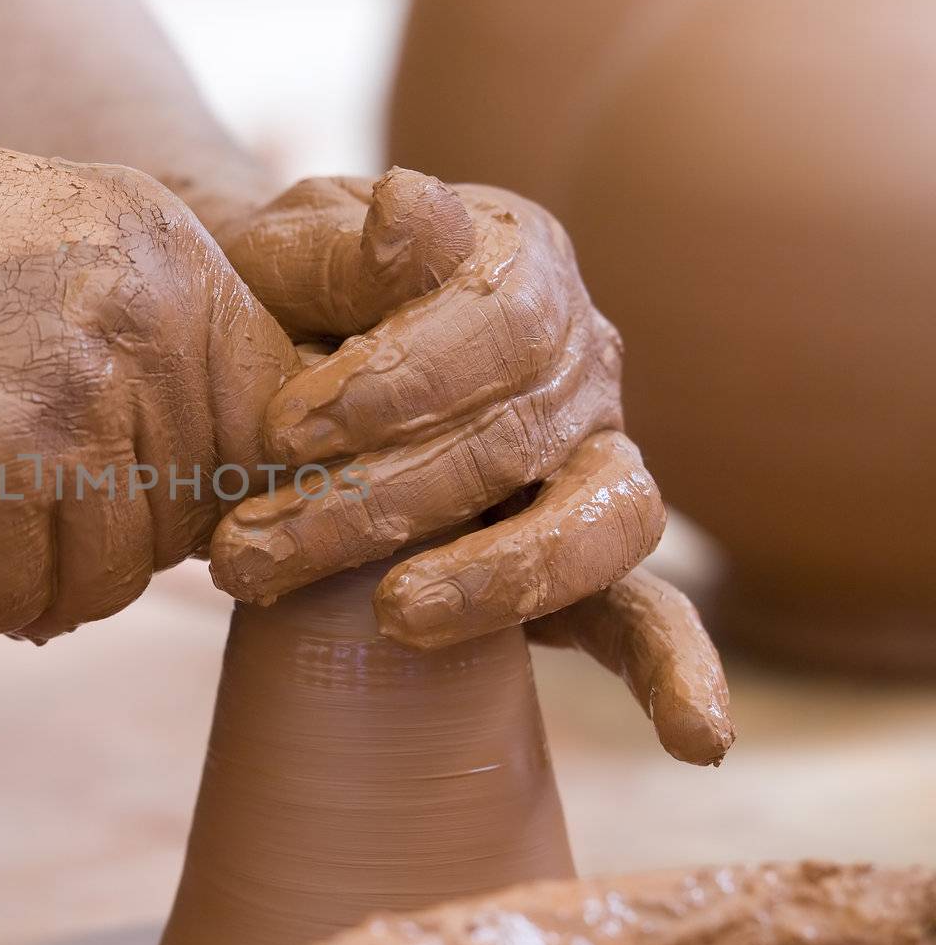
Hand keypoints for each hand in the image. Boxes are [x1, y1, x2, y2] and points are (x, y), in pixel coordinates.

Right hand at [0, 126, 298, 641]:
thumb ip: (139, 346)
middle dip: (93, 541)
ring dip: (17, 581)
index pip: (267, 419)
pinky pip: (9, 604)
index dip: (205, 488)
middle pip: (189, 514)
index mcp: (162, 248)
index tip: (128, 508)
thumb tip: (228, 496)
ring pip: (109, 576)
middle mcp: (135, 313)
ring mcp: (61, 394)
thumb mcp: (40, 254)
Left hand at [203, 170, 731, 763]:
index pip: (493, 319)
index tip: (281, 431)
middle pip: (513, 437)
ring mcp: (593, 461)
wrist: (276, 357)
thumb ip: (343, 244)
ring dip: (494, 577)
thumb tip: (409, 206)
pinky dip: (678, 671)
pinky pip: (651, 615)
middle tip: (248, 554)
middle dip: (375, 504)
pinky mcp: (584, 559)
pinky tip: (696, 738)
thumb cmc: (279, 301)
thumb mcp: (287, 254)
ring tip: (389, 615)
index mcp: (517, 268)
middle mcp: (577, 361)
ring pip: (596, 520)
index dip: (394, 378)